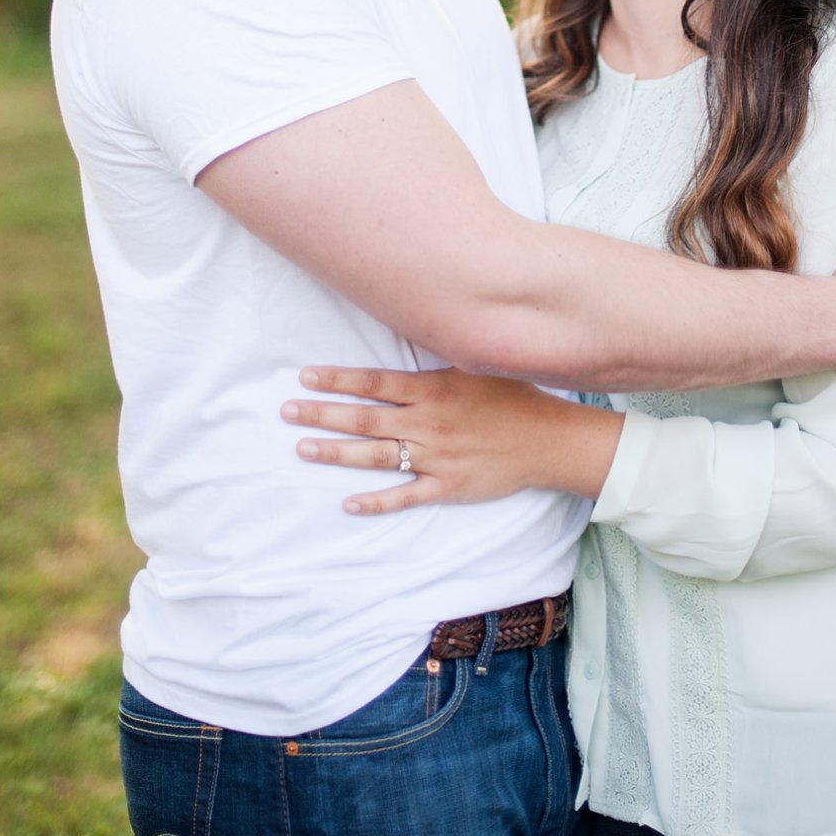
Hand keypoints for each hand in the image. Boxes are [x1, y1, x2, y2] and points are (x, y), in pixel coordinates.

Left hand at [281, 366, 622, 514]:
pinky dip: (376, 501)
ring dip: (337, 453)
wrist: (547, 438)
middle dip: (323, 415)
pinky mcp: (447, 485)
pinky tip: (348, 502)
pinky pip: (406, 495)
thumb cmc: (513, 396)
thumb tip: (407, 333)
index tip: (305, 377)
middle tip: (287, 412)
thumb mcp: (475, 366)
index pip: (374, 382)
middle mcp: (428, 422)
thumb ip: (438, 358)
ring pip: (377, 456)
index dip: (338, 379)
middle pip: (365, 419)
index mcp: (432, 389)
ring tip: (303, 448)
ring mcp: (435, 456)